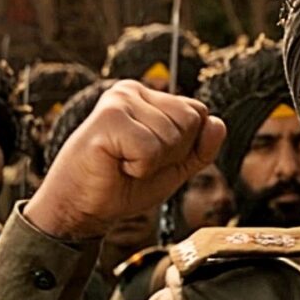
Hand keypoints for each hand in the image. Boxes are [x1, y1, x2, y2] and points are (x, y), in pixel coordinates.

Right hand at [25, 80, 224, 239]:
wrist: (81, 208)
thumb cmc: (123, 185)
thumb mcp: (173, 168)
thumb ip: (200, 148)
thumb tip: (218, 123)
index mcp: (148, 97)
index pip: (199, 113)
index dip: (185, 147)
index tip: (151, 158)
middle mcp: (133, 91)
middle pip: (190, 121)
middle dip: (170, 154)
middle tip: (135, 163)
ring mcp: (119, 101)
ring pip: (172, 136)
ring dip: (151, 163)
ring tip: (124, 163)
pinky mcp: (108, 118)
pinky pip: (151, 149)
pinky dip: (139, 168)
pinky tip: (115, 164)